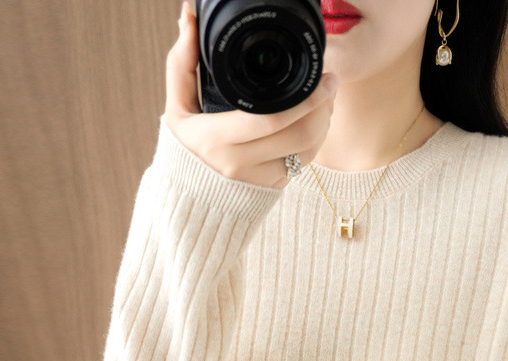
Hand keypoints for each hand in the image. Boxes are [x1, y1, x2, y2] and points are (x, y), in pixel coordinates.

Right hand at [165, 1, 338, 188]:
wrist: (192, 195)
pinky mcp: (274, 188)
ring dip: (323, 124)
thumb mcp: (177, 106)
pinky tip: (316, 123)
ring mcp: (260, 179)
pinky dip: (316, 141)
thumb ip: (183, 62)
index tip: (321, 78)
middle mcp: (240, 164)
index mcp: (216, 139)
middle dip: (322, 108)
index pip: (270, 119)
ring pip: (307, 151)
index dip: (305, 99)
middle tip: (330, 85)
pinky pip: (305, 164)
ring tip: (325, 101)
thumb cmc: (186, 144)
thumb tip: (189, 17)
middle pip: (298, 135)